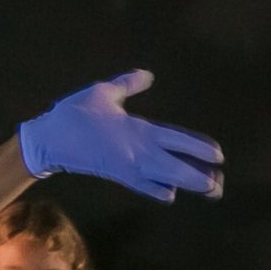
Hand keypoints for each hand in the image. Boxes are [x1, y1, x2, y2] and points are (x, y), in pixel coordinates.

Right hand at [17, 70, 224, 201]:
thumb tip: (148, 75)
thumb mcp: (101, 91)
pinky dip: (160, 191)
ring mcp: (130, 169)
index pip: (179, 141)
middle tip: (220, 185)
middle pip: (179, 169)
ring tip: (208, 191)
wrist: (50, 141)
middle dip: (202, 179)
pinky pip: (145, 188)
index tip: (219, 156)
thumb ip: (128, 84)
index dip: (201, 150)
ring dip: (188, 187)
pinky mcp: (118, 177)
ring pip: (167, 181)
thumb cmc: (76, 113)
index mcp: (140, 130)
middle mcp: (140, 153)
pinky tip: (169, 194)